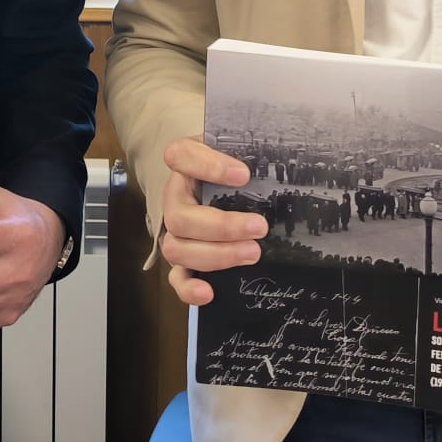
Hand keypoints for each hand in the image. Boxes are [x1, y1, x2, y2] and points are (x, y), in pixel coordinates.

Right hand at [156, 138, 263, 307]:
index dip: (209, 166)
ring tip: (252, 253)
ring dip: (216, 255)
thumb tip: (267, 170)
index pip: (181, 156)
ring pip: (177, 249)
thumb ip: (250, 152)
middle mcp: (174, 199)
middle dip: (222, 226)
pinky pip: (176, 278)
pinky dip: (188, 289)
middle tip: (259, 228)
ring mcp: (175, 232)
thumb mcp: (238, 148)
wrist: (221, 186)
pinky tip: (209, 293)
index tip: (243, 174)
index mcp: (184, 164)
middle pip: (179, 217)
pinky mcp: (183, 260)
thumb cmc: (232, 166)